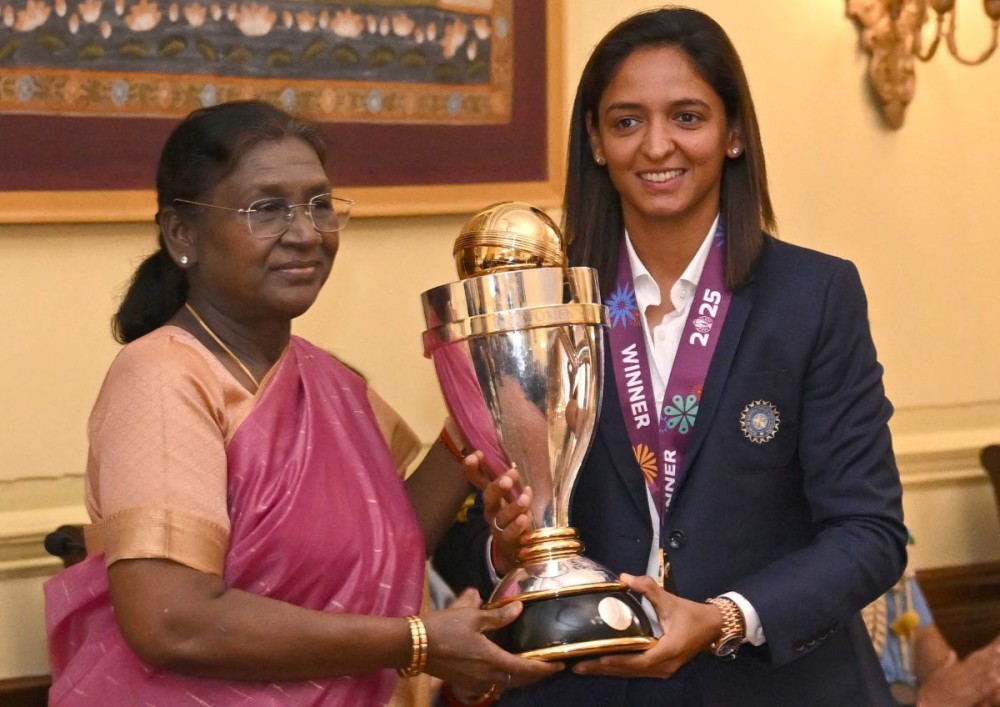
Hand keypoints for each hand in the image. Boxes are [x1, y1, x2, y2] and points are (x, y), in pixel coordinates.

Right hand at [422, 601, 561, 696]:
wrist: (413, 645)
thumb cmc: (443, 628)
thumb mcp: (472, 617)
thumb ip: (498, 616)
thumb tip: (518, 608)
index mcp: (492, 660)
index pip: (527, 669)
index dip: (545, 668)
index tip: (559, 665)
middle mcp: (487, 677)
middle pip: (518, 680)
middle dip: (535, 675)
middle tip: (547, 664)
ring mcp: (474, 683)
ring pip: (505, 683)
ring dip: (518, 677)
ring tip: (527, 664)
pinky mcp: (463, 682)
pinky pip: (490, 683)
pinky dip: (501, 676)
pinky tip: (501, 665)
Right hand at [470, 466, 532, 575]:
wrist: (511, 550)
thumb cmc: (512, 516)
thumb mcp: (510, 497)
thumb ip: (511, 480)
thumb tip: (515, 459)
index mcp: (491, 496)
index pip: (477, 479)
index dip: (473, 468)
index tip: (477, 454)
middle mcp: (491, 510)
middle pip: (489, 498)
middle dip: (497, 488)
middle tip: (508, 479)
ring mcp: (499, 527)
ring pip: (502, 517)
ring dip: (513, 507)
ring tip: (524, 499)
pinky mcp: (508, 542)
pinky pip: (511, 535)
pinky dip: (517, 527)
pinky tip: (525, 519)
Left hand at [572, 574, 720, 678]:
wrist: (713, 626)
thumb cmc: (691, 614)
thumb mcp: (670, 600)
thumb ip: (647, 588)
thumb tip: (624, 577)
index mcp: (668, 651)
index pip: (637, 660)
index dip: (617, 659)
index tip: (596, 656)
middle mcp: (664, 666)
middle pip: (629, 671)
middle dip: (603, 668)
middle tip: (577, 666)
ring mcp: (663, 670)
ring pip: (631, 673)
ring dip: (608, 671)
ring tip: (583, 667)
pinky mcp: (661, 668)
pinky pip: (636, 671)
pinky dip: (619, 668)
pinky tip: (602, 665)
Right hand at [917, 634, 999, 706]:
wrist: (927, 704)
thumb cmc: (932, 690)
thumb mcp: (938, 674)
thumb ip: (947, 663)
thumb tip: (952, 652)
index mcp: (957, 669)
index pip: (976, 659)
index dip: (987, 652)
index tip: (997, 645)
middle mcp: (962, 675)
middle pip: (981, 664)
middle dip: (993, 655)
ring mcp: (966, 686)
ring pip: (983, 675)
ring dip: (993, 666)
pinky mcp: (968, 698)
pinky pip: (981, 691)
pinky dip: (989, 685)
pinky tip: (997, 680)